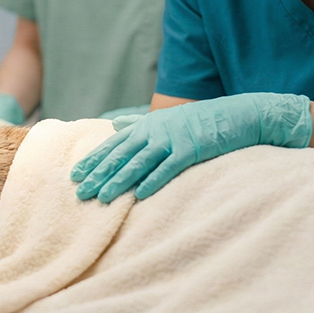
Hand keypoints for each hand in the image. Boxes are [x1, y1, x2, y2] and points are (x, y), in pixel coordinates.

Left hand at [71, 93, 312, 201]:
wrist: (238, 114)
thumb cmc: (200, 120)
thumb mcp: (166, 118)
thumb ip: (139, 122)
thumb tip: (115, 123)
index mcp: (147, 125)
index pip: (113, 145)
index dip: (94, 160)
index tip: (75, 175)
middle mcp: (155, 131)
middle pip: (121, 155)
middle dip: (99, 174)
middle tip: (80, 192)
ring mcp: (173, 139)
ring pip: (139, 163)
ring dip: (119, 181)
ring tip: (102, 198)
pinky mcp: (191, 149)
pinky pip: (168, 168)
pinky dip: (153, 181)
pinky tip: (140, 195)